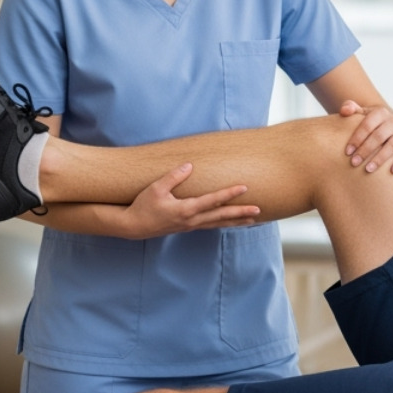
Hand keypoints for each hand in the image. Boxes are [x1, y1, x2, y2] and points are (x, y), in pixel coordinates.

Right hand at [119, 162, 260, 238]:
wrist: (134, 226)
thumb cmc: (143, 205)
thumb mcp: (156, 189)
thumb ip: (173, 176)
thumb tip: (190, 165)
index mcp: (185, 209)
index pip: (212, 200)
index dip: (229, 193)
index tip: (244, 187)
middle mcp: (192, 220)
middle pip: (221, 216)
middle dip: (240, 212)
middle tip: (258, 210)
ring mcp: (191, 225)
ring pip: (218, 223)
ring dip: (236, 221)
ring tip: (253, 219)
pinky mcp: (188, 227)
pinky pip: (211, 225)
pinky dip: (224, 223)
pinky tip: (232, 222)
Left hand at [338, 100, 392, 174]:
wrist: (391, 124)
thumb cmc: (370, 122)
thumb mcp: (361, 113)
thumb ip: (350, 108)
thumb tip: (345, 111)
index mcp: (380, 112)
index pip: (367, 125)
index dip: (357, 138)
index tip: (347, 152)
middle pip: (379, 136)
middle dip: (366, 150)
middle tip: (354, 163)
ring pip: (392, 145)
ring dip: (380, 158)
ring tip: (368, 169)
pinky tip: (392, 171)